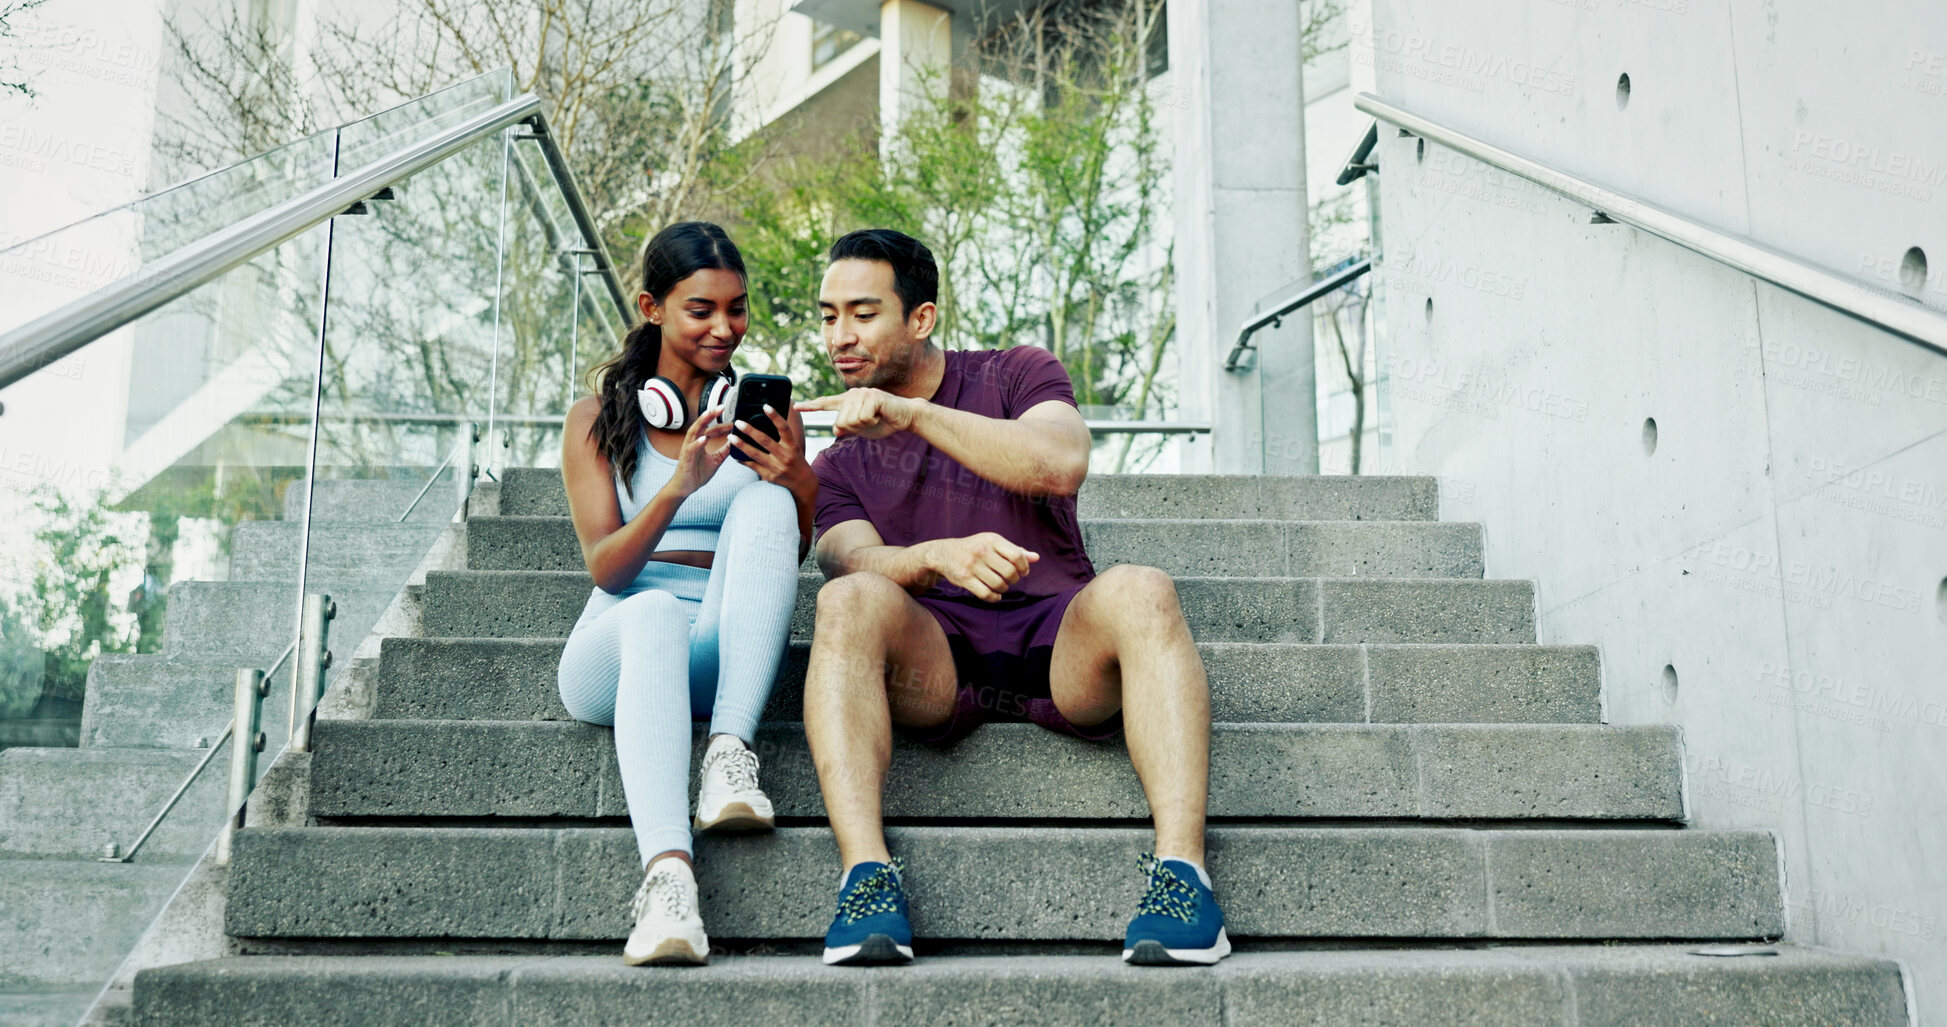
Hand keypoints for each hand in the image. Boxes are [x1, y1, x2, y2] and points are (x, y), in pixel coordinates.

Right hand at [664, 404, 733, 498]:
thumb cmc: (697, 473)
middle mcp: (693, 442)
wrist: (685, 487)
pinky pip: (691, 449)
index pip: (711, 429)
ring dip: (701, 422)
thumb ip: (724, 451)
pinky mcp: (685, 458)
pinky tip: (704, 439)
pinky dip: (697, 443)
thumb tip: (735, 441)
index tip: (733, 419)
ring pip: (694, 432)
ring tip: (709, 414)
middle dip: (711, 415)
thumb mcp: (716, 460)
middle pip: (701, 425)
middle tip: (722, 406)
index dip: (722, 424)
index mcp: (700, 442)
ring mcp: (688, 449)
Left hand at [729, 403, 815, 495]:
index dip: (775, 416)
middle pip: (765, 441)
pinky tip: (735, 454)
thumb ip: (783, 437)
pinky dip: (743, 459)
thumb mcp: (794, 447)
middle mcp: (785, 456)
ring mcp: (776, 467)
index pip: (784, 428)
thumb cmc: (796, 461)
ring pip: (755, 454)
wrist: (803, 484)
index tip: (766, 406)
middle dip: (750, 431)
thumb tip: (768, 421)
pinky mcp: (769, 476)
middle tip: (738, 423)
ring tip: (731, 437)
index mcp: (792, 446)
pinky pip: (752, 466)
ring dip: (741, 445)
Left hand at [796, 389, 922, 439]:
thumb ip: (848, 428)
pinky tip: (880, 414)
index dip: (810, 406)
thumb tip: (836, 429)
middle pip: (840, 422)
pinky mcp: (871, 396)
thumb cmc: (884, 422)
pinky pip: (863, 418)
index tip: (796, 407)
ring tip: (876, 416)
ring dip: (865, 424)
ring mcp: (861, 393)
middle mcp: (852, 395)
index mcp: (847, 402)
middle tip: (870, 421)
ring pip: (850, 420)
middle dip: (855, 428)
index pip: (826, 404)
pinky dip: (873, 421)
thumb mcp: (862, 429)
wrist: (904, 417)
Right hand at [922, 532, 1039, 601]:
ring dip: (1004, 589)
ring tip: (1002, 586)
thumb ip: (1014, 550)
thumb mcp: (993, 543)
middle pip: (1009, 572)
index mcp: (992, 540)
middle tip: (1011, 580)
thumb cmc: (975, 548)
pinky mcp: (964, 579)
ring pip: (999, 584)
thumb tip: (1036, 558)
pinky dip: (994, 598)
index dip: (1024, 567)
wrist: (944, 553)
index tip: (1023, 572)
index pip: (1017, 555)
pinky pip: (986, 594)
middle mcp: (982, 551)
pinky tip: (995, 595)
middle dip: (1014, 580)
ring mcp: (972, 566)